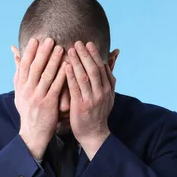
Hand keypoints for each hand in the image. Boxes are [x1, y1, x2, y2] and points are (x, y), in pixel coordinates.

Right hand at [12, 37, 66, 159]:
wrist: (32, 133)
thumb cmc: (28, 110)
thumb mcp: (19, 92)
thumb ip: (19, 72)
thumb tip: (15, 53)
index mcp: (20, 86)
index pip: (24, 65)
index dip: (30, 51)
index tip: (36, 39)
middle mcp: (27, 90)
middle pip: (35, 67)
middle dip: (42, 52)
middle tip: (50, 39)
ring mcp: (37, 97)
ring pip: (46, 75)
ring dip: (53, 61)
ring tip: (61, 49)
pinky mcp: (48, 104)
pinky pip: (56, 87)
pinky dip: (61, 75)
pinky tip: (68, 66)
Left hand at [66, 41, 115, 159]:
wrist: (94, 134)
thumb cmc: (98, 114)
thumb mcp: (108, 97)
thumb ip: (109, 80)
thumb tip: (110, 62)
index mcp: (108, 89)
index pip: (102, 68)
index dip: (95, 55)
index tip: (88, 44)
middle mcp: (101, 93)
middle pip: (94, 69)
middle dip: (86, 54)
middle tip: (78, 42)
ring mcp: (92, 99)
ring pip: (85, 76)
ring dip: (77, 61)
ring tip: (71, 50)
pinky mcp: (81, 106)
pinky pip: (75, 88)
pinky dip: (70, 75)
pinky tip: (66, 66)